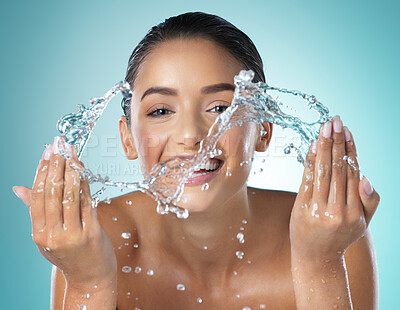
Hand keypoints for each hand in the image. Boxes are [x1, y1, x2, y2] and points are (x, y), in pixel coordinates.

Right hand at [13, 137, 116, 284]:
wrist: (90, 278)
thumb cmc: (67, 255)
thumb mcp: (46, 237)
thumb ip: (35, 211)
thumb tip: (18, 188)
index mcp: (38, 234)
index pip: (37, 196)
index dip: (41, 171)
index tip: (47, 152)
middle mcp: (53, 234)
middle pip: (53, 192)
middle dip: (56, 165)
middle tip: (60, 146)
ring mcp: (73, 234)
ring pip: (70, 194)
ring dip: (72, 170)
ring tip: (72, 153)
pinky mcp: (92, 233)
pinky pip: (88, 203)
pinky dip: (86, 185)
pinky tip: (85, 171)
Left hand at [289, 115, 379, 260]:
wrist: (316, 259)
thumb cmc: (340, 237)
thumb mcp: (362, 224)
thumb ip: (370, 202)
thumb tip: (367, 177)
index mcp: (356, 212)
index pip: (354, 173)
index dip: (351, 149)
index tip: (347, 131)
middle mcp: (339, 211)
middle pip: (339, 168)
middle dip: (337, 141)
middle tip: (335, 121)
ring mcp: (319, 210)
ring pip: (324, 171)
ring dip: (324, 146)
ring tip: (325, 128)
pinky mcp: (302, 209)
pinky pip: (307, 180)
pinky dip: (310, 161)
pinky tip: (313, 146)